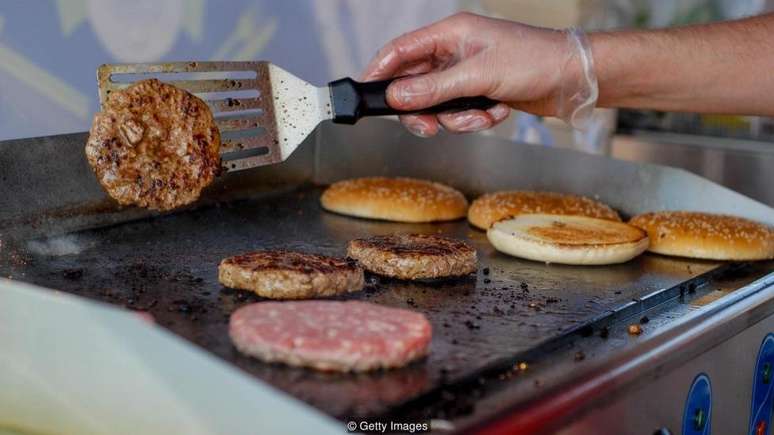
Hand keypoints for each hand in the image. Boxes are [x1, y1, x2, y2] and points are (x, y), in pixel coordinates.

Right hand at [362, 12, 574, 136]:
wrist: (572, 79)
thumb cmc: (534, 61)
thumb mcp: (479, 75)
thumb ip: (434, 88)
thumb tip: (396, 97)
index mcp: (450, 34)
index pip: (401, 51)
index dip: (379, 71)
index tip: (364, 92)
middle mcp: (453, 53)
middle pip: (414, 85)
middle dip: (422, 110)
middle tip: (429, 127)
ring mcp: (465, 74)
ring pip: (437, 106)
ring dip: (457, 119)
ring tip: (481, 115)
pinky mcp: (477, 94)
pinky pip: (459, 114)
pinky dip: (475, 119)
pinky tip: (496, 112)